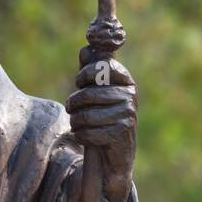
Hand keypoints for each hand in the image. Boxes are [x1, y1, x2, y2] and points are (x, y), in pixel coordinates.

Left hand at [66, 57, 136, 201]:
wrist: (114, 153)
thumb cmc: (102, 115)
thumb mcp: (95, 92)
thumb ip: (90, 71)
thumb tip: (85, 49)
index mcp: (125, 80)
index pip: (102, 67)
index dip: (85, 74)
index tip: (79, 82)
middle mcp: (130, 95)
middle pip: (87, 94)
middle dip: (73, 103)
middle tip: (70, 108)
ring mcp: (128, 114)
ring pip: (86, 116)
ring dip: (75, 122)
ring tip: (77, 123)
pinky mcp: (122, 134)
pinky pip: (89, 132)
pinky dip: (81, 136)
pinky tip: (85, 136)